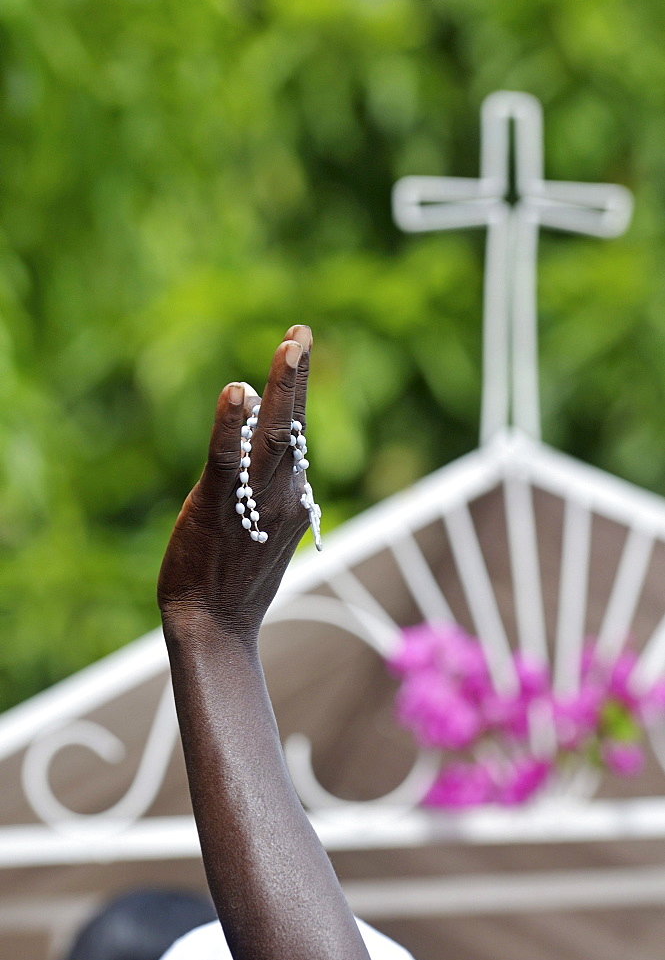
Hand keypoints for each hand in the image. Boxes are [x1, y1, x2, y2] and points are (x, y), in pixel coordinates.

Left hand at [157, 325, 312, 637]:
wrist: (214, 627)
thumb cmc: (233, 582)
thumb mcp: (260, 532)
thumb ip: (266, 495)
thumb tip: (263, 462)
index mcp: (293, 498)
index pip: (295, 436)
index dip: (295, 392)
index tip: (297, 351)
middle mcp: (283, 495)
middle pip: (293, 426)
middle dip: (298, 377)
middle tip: (301, 333)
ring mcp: (253, 502)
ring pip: (273, 436)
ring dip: (284, 388)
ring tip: (292, 345)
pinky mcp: (217, 508)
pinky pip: (228, 460)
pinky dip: (232, 426)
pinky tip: (237, 393)